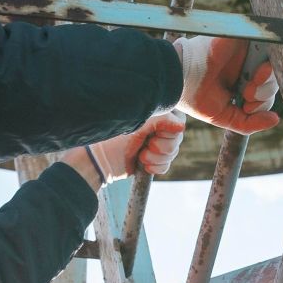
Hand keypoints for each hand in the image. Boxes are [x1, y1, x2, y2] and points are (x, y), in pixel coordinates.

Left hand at [60, 114, 185, 185]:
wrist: (101, 160)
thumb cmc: (115, 137)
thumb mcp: (138, 123)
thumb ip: (162, 120)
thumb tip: (181, 126)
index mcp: (156, 115)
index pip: (178, 123)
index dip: (167, 132)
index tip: (152, 133)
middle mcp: (158, 128)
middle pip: (177, 141)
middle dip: (160, 148)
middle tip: (144, 145)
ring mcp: (156, 144)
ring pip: (172, 154)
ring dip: (155, 159)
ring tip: (140, 155)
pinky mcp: (153, 160)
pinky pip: (166, 166)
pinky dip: (155, 168)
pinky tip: (143, 165)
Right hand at [173, 36, 281, 132]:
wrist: (179, 76)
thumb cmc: (195, 97)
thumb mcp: (224, 117)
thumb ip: (249, 123)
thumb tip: (275, 120)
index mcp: (239, 85)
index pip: (264, 94)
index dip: (261, 104)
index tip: (245, 107)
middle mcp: (245, 68)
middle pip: (271, 81)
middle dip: (264, 93)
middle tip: (248, 96)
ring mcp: (246, 53)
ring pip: (274, 66)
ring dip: (267, 82)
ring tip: (249, 87)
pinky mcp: (245, 39)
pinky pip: (270, 47)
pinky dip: (269, 62)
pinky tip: (258, 73)